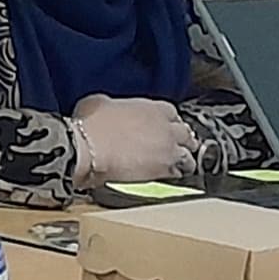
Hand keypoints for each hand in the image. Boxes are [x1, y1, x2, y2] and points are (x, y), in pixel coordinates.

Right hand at [73, 95, 196, 185]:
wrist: (89, 149)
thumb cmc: (91, 126)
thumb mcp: (99, 102)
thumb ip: (113, 104)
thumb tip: (109, 108)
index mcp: (151, 108)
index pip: (173, 113)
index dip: (170, 121)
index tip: (167, 125)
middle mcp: (165, 127)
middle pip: (186, 134)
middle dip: (183, 140)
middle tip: (179, 145)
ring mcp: (167, 149)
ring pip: (188, 156)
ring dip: (184, 159)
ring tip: (181, 165)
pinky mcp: (163, 170)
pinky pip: (178, 174)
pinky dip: (176, 175)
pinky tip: (171, 177)